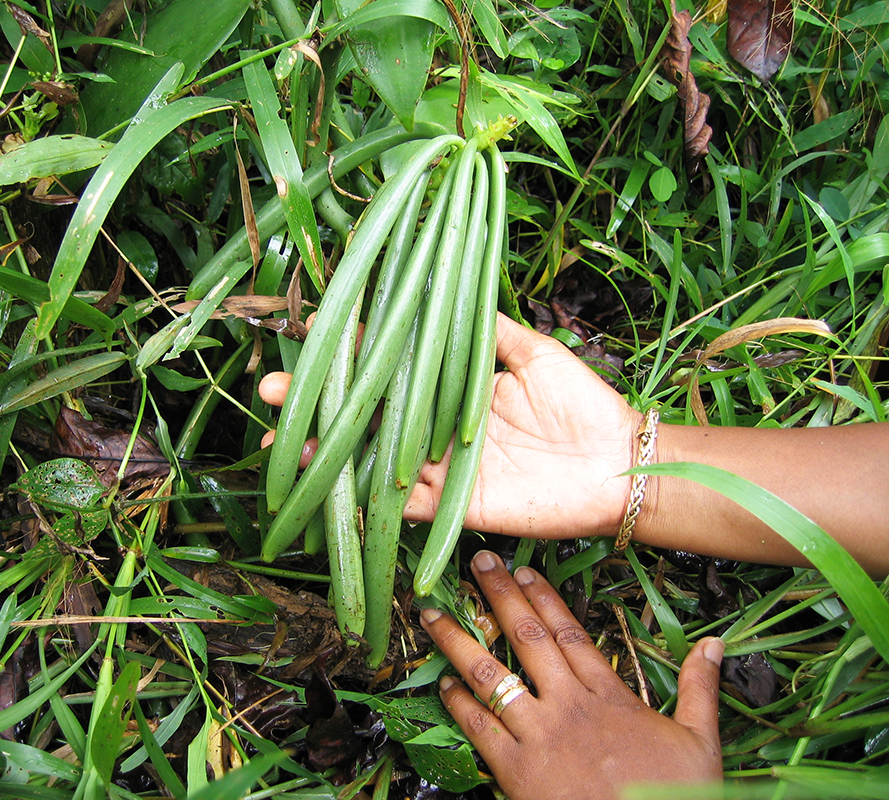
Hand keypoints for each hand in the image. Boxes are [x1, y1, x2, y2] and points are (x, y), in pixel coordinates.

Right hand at [259, 313, 643, 539]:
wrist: (618, 463)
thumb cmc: (583, 403)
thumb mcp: (533, 350)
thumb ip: (487, 327)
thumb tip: (447, 287)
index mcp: (452, 389)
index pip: (390, 368)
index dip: (349, 357)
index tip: (310, 340)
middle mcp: (438, 429)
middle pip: (367, 416)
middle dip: (318, 404)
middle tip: (269, 390)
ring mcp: (442, 468)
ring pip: (372, 461)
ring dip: (326, 451)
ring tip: (281, 440)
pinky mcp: (455, 505)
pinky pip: (402, 504)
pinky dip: (366, 496)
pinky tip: (326, 481)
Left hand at [421, 551, 723, 799]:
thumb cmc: (675, 799)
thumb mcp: (701, 742)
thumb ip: (701, 688)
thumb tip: (714, 644)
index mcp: (609, 695)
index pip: (569, 631)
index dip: (543, 596)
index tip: (523, 570)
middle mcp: (569, 705)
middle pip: (526, 637)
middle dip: (498, 596)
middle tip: (476, 563)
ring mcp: (539, 736)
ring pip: (490, 675)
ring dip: (457, 641)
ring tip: (430, 614)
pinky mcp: (517, 772)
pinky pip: (480, 729)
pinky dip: (458, 704)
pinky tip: (441, 684)